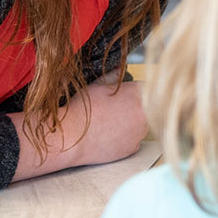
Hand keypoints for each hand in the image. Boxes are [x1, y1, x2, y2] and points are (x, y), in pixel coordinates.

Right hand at [13, 71, 146, 180]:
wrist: (71, 136)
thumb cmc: (82, 109)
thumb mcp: (98, 86)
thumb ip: (114, 76)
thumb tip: (121, 68)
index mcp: (139, 95)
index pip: (147, 88)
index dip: (135, 91)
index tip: (125, 94)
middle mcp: (145, 114)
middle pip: (146, 107)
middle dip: (134, 107)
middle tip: (114, 108)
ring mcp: (140, 133)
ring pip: (140, 125)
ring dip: (130, 123)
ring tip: (108, 122)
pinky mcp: (132, 148)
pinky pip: (133, 141)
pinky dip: (124, 138)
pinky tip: (108, 135)